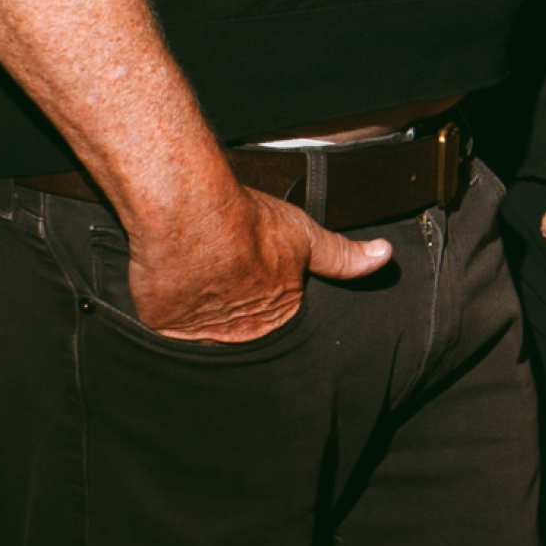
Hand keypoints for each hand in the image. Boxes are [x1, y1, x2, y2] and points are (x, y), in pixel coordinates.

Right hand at [124, 173, 386, 342]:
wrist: (192, 215)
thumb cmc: (247, 223)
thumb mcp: (305, 235)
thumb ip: (343, 255)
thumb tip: (383, 257)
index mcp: (275, 313)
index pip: (274, 318)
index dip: (262, 294)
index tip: (250, 277)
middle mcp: (239, 330)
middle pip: (237, 329)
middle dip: (231, 307)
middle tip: (221, 276)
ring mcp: (198, 330)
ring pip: (200, 327)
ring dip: (198, 307)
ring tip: (196, 274)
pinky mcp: (162, 322)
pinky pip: (164, 322)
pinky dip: (165, 303)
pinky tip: (169, 280)